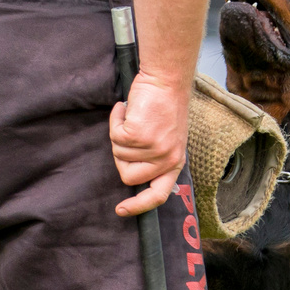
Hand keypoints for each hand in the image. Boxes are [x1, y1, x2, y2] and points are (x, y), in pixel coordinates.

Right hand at [111, 68, 188, 216]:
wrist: (166, 79)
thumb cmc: (165, 104)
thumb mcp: (168, 137)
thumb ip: (156, 157)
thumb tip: (132, 171)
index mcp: (174, 161)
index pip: (159, 195)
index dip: (139, 206)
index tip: (122, 210)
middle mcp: (166, 158)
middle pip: (128, 176)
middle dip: (121, 156)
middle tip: (128, 134)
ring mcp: (153, 148)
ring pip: (118, 154)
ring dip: (119, 133)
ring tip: (133, 115)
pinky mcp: (138, 135)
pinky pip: (114, 136)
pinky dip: (115, 120)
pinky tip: (125, 108)